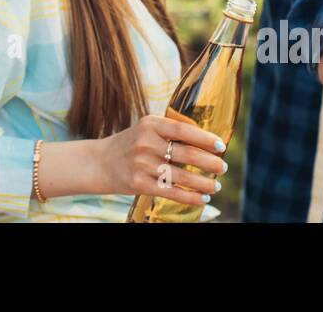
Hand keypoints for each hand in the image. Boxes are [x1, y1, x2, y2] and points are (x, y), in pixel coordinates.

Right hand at [92, 114, 227, 207]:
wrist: (99, 162)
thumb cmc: (131, 144)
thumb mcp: (146, 129)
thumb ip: (171, 131)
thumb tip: (207, 141)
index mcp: (150, 124)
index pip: (184, 130)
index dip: (206, 138)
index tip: (221, 146)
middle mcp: (146, 142)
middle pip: (187, 154)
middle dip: (211, 163)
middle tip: (223, 167)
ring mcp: (142, 164)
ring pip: (183, 177)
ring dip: (205, 183)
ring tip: (216, 186)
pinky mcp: (139, 184)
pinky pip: (172, 193)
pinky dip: (191, 197)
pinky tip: (202, 198)